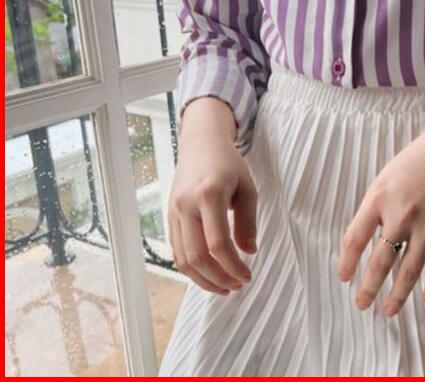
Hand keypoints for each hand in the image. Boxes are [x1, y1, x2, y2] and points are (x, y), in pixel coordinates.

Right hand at [168, 96, 257, 294]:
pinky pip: (177, 250)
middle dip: (218, 278)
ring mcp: (174, 212)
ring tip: (224, 286)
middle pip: (197, 256)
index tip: (247, 275)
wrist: (201, 143)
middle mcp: (187, 205)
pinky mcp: (170, 217)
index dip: (233, 266)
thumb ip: (248, 221)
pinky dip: (192, 268)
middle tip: (237, 286)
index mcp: (210, 194)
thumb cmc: (229, 164)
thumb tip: (249, 252)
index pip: (218, 243)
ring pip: (182, 259)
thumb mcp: (247, 187)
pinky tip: (209, 273)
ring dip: (203, 279)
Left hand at [336, 103, 424, 315]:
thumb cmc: (420, 159)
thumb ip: (376, 206)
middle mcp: (402, 214)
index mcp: (379, 197)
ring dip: (397, 294)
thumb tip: (365, 238)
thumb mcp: (387, 176)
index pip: (355, 238)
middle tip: (362, 304)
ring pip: (409, 269)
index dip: (346, 261)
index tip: (344, 277)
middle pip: (381, 260)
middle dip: (369, 287)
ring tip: (388, 311)